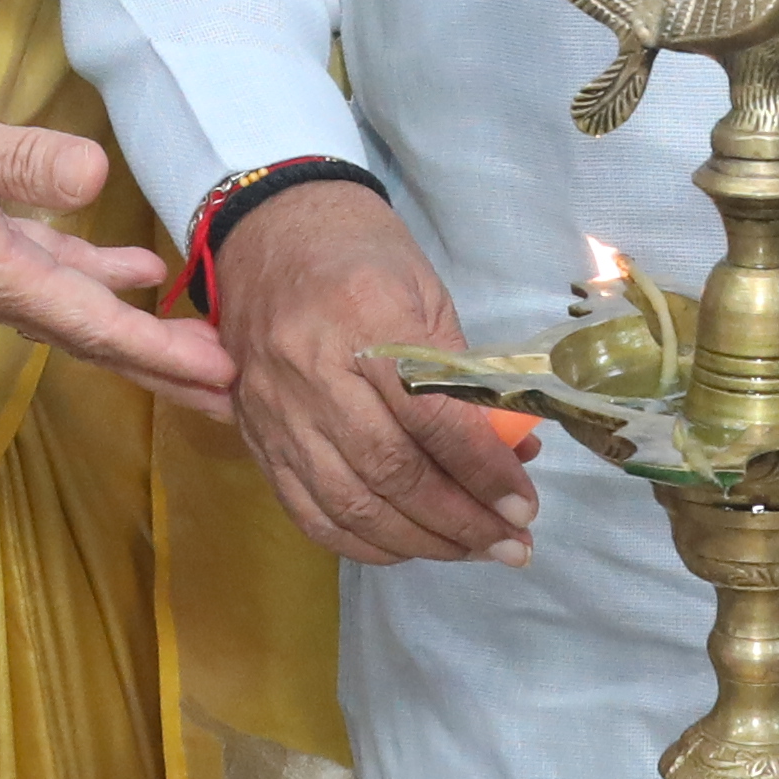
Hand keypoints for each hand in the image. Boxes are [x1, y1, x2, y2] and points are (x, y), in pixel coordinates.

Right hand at [0, 68, 228, 405]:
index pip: (96, 326)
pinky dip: (100, 277)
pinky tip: (134, 267)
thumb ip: (20, 161)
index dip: (164, 353)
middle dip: (166, 367)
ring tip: (202, 347)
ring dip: (140, 331)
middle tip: (238, 396)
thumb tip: (95, 178)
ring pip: (79, 312)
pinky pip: (55, 274)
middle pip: (96, 339)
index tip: (226, 378)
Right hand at [212, 180, 541, 567]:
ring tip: (471, 552)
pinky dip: (359, 542)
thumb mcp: (426, 292)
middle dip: (459, 522)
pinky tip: (405, 548)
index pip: (432, 418)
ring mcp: (277, 409)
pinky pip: (306, 508)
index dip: (482, 473)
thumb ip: (463, 376)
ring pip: (348, 503)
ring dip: (418, 542)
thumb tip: (511, 451)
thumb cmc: (360, 250)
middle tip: (512, 545)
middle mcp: (313, 372)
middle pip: (390, 472)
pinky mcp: (254, 434)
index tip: (524, 508)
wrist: (267, 227)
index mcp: (366, 319)